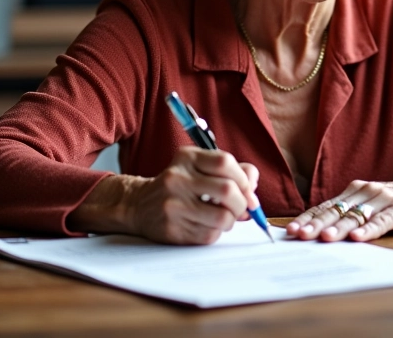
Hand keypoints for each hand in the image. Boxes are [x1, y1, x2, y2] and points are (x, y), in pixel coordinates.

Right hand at [69, 146, 259, 244]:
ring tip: (225, 217)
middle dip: (242, 202)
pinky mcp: (172, 230)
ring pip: (222, 217)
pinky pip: (209, 235)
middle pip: (227, 190)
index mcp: (187, 157)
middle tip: (242, 207)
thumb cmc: (180, 184)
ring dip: (231, 220)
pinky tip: (208, 225)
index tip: (248, 189)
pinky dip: (216, 232)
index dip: (244, 178)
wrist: (139, 205)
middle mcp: (178, 179)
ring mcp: (173, 205)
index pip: (225, 162)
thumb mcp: (200, 167)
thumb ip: (232, 171)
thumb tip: (253, 190)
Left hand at [286, 169, 392, 242]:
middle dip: (316, 224)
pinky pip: (381, 221)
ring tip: (324, 238)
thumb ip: (346, 214)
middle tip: (300, 236)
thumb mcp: (367, 204)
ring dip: (338, 228)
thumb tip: (316, 230)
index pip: (325, 206)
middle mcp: (364, 192)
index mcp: (353, 191)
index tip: (290, 231)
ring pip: (355, 216)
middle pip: (336, 211)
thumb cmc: (392, 203)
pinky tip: (358, 238)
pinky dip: (368, 230)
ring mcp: (382, 200)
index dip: (308, 218)